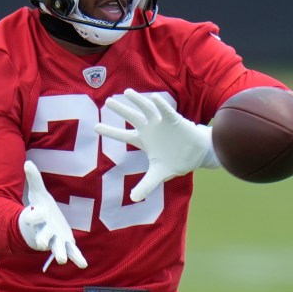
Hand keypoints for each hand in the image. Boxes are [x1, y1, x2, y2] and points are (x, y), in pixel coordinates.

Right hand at [18, 161, 87, 270]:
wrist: (44, 225)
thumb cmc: (40, 208)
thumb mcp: (38, 193)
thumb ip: (34, 179)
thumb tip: (27, 162)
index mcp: (38, 219)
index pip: (33, 217)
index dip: (33, 215)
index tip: (32, 213)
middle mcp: (45, 231)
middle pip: (43, 237)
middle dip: (42, 240)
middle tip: (41, 245)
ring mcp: (56, 239)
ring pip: (57, 248)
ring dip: (59, 253)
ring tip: (61, 260)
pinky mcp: (67, 243)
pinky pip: (72, 252)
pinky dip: (77, 258)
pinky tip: (83, 264)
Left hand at [94, 89, 219, 201]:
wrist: (197, 154)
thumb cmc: (176, 160)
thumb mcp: (158, 174)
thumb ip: (146, 185)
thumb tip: (134, 199)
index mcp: (143, 141)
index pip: (123, 135)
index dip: (110, 131)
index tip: (95, 126)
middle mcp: (149, 129)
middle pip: (132, 117)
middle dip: (121, 109)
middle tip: (108, 101)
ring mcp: (161, 123)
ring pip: (147, 109)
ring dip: (138, 100)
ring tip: (127, 92)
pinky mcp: (174, 120)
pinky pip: (166, 111)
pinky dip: (161, 105)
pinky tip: (154, 99)